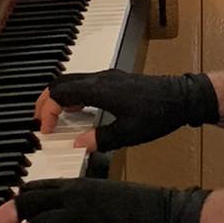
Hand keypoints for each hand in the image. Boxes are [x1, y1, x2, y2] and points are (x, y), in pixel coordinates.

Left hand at [0, 177, 210, 222]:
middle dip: (0, 220)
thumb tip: (52, 215)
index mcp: (77, 185)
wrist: (171, 214)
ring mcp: (90, 215)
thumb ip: (77, 203)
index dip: (7, 206)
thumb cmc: (140, 208)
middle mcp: (78, 196)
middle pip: (29, 203)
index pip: (33, 190)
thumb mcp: (103, 197)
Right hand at [33, 70, 219, 151]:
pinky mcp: (115, 80)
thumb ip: (100, 139)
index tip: (46, 130)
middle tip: (40, 121)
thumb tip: (79, 145)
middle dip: (46, 101)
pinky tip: (77, 111)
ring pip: (72, 81)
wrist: (183, 97)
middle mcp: (100, 78)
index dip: (47, 112)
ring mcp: (108, 77)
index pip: (59, 94)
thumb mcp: (128, 133)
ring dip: (59, 97)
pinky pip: (85, 83)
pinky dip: (73, 95)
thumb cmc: (158, 114)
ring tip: (54, 117)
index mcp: (98, 89)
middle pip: (61, 82)